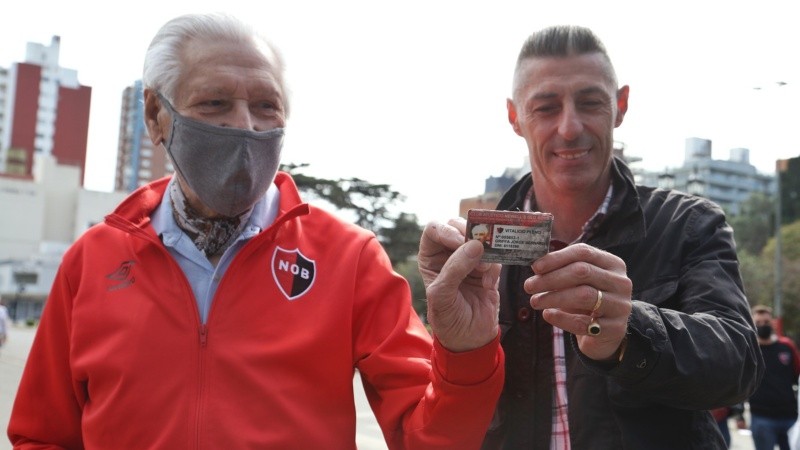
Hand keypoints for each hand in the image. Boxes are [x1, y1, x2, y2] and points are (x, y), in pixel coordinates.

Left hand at [418, 219, 500, 351]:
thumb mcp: (442, 295)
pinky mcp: (489, 268)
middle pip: (459, 226)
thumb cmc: (447, 318)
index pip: (434, 229)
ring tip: (483, 272)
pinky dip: (494, 269)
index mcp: (430, 256)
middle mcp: (449, 253)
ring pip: (480, 237)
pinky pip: (495, 255)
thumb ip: (454, 269)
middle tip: (478, 248)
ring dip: (484, 253)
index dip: (447, 230)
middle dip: (470, 235)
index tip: (460, 242)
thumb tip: (475, 245)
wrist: (470, 338)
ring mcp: (470, 259)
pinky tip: (488, 286)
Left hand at [526, 243, 631, 360]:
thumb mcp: (579, 283)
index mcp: (612, 264)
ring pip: (584, 296)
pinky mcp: (615, 329)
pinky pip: (583, 323)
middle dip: (551, 278)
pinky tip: (547, 315)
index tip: (535, 267)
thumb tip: (536, 265)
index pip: (584, 252)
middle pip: (583, 272)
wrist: (605, 335)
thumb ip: (562, 270)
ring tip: (535, 301)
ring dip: (554, 297)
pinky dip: (562, 318)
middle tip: (529, 286)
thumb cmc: (587, 302)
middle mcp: (621, 282)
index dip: (557, 258)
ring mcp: (620, 306)